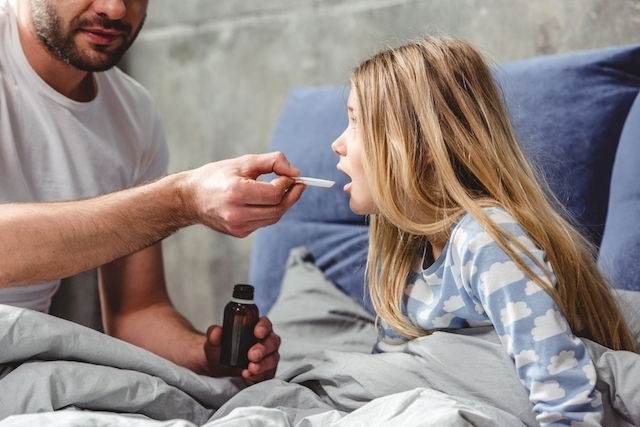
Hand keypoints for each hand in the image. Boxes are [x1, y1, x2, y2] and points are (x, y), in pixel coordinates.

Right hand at [182, 152, 304, 236]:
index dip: (288, 185)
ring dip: (283, 204)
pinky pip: (264, 222)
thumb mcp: (243, 162)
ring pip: (274, 218)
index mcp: (236, 193)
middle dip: (292, 196)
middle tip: (297, 184)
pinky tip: (265, 200)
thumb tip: (295, 172)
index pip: (274, 193)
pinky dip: (270, 210)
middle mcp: (236, 213)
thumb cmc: (216, 177)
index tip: (291, 176)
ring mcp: (238, 226)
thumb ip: (272, 162)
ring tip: (283, 190)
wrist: (190, 198)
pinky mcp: (239, 233)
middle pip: (278, 209)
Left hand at [203, 316, 280, 381]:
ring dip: (263, 364)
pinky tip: (249, 375)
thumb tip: (217, 331)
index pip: (265, 324)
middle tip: (252, 355)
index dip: (263, 327)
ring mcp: (268, 357)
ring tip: (251, 368)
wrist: (217, 368)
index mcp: (255, 328)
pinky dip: (260, 375)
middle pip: (272, 341)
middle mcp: (265, 341)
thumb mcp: (214, 340)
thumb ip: (214, 334)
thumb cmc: (221, 349)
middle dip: (263, 348)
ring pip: (273, 358)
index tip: (258, 332)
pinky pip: (269, 373)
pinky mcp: (267, 371)